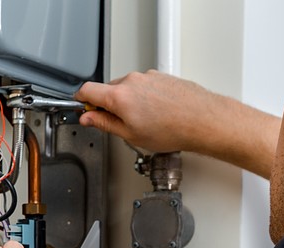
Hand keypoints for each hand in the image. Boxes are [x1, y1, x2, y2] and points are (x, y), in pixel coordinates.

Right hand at [77, 70, 217, 152]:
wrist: (202, 119)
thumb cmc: (172, 128)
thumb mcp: (130, 134)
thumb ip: (104, 123)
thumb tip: (89, 118)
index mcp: (119, 96)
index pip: (87, 90)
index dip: (81, 100)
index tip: (82, 108)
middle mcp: (132, 81)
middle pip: (108, 89)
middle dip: (107, 105)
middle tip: (117, 124)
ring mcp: (148, 76)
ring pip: (127, 87)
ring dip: (127, 102)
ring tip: (143, 122)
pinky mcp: (161, 76)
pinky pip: (143, 86)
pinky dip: (143, 98)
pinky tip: (155, 114)